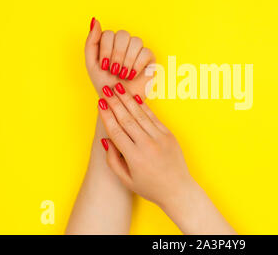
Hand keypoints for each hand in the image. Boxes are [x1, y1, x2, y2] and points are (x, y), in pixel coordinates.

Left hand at [85, 18, 154, 99]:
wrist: (117, 100)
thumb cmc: (104, 83)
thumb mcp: (91, 63)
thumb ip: (91, 41)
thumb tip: (95, 20)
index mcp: (110, 42)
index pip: (109, 33)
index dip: (106, 50)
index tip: (104, 66)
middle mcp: (124, 43)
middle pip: (123, 35)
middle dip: (116, 55)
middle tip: (114, 71)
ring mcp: (138, 50)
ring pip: (136, 41)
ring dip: (127, 60)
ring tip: (123, 74)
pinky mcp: (149, 59)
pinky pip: (146, 52)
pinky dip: (137, 65)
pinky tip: (132, 75)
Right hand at [98, 83, 192, 207]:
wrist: (178, 189)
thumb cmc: (150, 187)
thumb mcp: (126, 180)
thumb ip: (113, 160)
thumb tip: (105, 140)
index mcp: (135, 158)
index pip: (116, 132)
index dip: (107, 116)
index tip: (100, 103)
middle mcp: (148, 145)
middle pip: (127, 119)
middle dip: (115, 102)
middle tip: (105, 89)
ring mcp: (160, 138)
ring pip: (140, 115)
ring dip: (128, 99)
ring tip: (118, 87)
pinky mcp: (169, 135)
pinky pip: (153, 117)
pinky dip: (143, 106)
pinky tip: (135, 96)